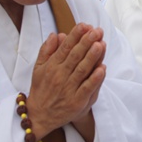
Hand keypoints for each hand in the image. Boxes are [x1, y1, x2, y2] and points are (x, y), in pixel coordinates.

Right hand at [27, 23, 105, 140]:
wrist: (39, 116)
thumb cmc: (42, 89)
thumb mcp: (39, 68)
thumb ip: (47, 50)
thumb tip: (56, 34)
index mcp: (52, 66)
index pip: (65, 48)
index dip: (75, 36)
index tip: (85, 25)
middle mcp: (60, 76)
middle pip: (76, 56)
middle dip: (87, 42)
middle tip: (97, 30)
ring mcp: (69, 89)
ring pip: (82, 70)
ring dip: (92, 57)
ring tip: (101, 44)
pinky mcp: (77, 102)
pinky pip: (87, 88)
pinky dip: (95, 79)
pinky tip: (102, 68)